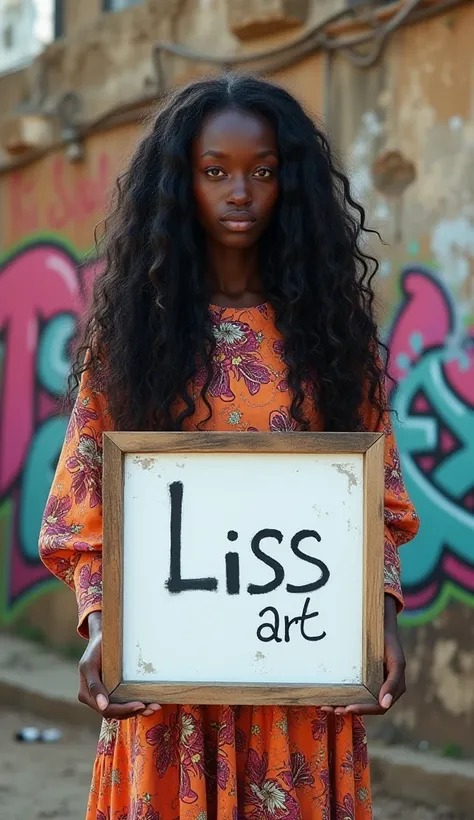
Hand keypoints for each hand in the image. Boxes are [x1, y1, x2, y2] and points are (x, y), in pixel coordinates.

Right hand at [78, 612, 161, 719]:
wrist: (102, 639)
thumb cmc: (95, 650)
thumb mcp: (90, 665)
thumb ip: (94, 686)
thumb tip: (102, 706)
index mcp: (87, 695)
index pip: (107, 710)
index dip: (124, 709)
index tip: (140, 705)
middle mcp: (96, 700)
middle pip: (116, 713)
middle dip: (134, 712)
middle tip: (152, 707)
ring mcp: (106, 697)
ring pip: (122, 711)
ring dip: (139, 711)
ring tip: (155, 706)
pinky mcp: (114, 693)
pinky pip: (125, 703)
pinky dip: (138, 705)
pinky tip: (150, 703)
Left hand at [321, 594, 405, 716]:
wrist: (380, 627)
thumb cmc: (390, 645)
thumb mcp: (396, 662)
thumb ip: (393, 683)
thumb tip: (385, 705)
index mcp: (391, 691)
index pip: (378, 707)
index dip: (364, 710)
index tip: (348, 708)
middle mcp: (379, 691)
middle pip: (364, 707)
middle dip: (348, 709)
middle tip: (332, 709)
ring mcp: (369, 685)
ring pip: (355, 700)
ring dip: (341, 705)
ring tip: (326, 707)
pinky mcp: (360, 679)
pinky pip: (350, 690)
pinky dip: (340, 695)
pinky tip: (327, 696)